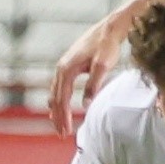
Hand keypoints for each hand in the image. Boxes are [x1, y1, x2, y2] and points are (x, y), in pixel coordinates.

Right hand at [49, 16, 126, 136]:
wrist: (109, 29)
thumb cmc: (107, 46)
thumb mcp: (102, 66)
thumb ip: (94, 85)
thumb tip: (86, 105)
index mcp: (66, 69)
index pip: (62, 98)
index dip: (63, 115)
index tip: (65, 131)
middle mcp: (61, 67)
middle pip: (55, 97)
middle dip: (58, 117)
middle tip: (61, 134)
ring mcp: (63, 65)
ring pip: (55, 92)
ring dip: (57, 110)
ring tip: (59, 125)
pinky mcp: (69, 65)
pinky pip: (59, 87)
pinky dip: (58, 99)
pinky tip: (59, 107)